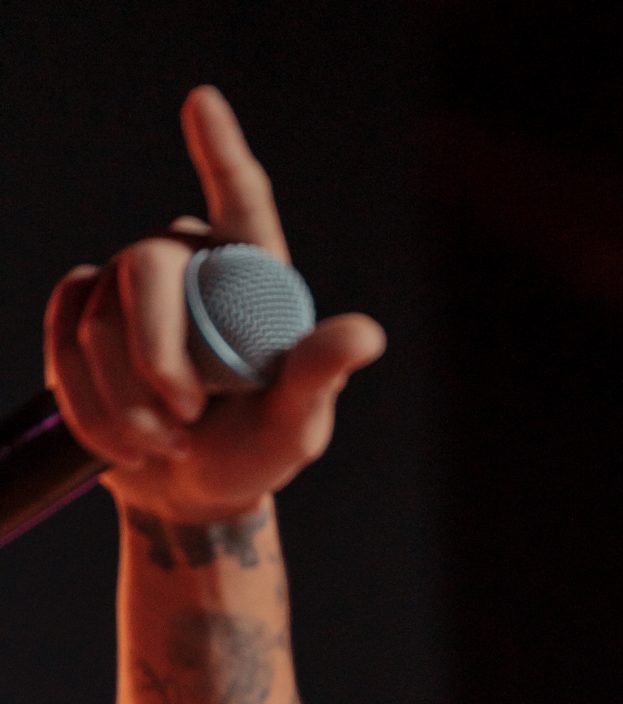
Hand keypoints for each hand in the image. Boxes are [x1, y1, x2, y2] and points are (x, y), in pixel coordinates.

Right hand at [43, 86, 384, 522]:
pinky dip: (90, 404)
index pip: (239, 199)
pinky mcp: (81, 310)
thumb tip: (365, 335)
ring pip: (98, 322)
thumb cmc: (254, 452)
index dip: (220, 150)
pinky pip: (63, 338)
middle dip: (156, 357)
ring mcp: (127, 281)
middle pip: (145, 270)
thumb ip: (318, 377)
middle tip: (184, 422)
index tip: (202, 103)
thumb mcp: (296, 425)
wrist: (188, 489)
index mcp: (250, 274)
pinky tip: (123, 442)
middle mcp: (186, 260)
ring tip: (163, 444)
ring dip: (127, 402)